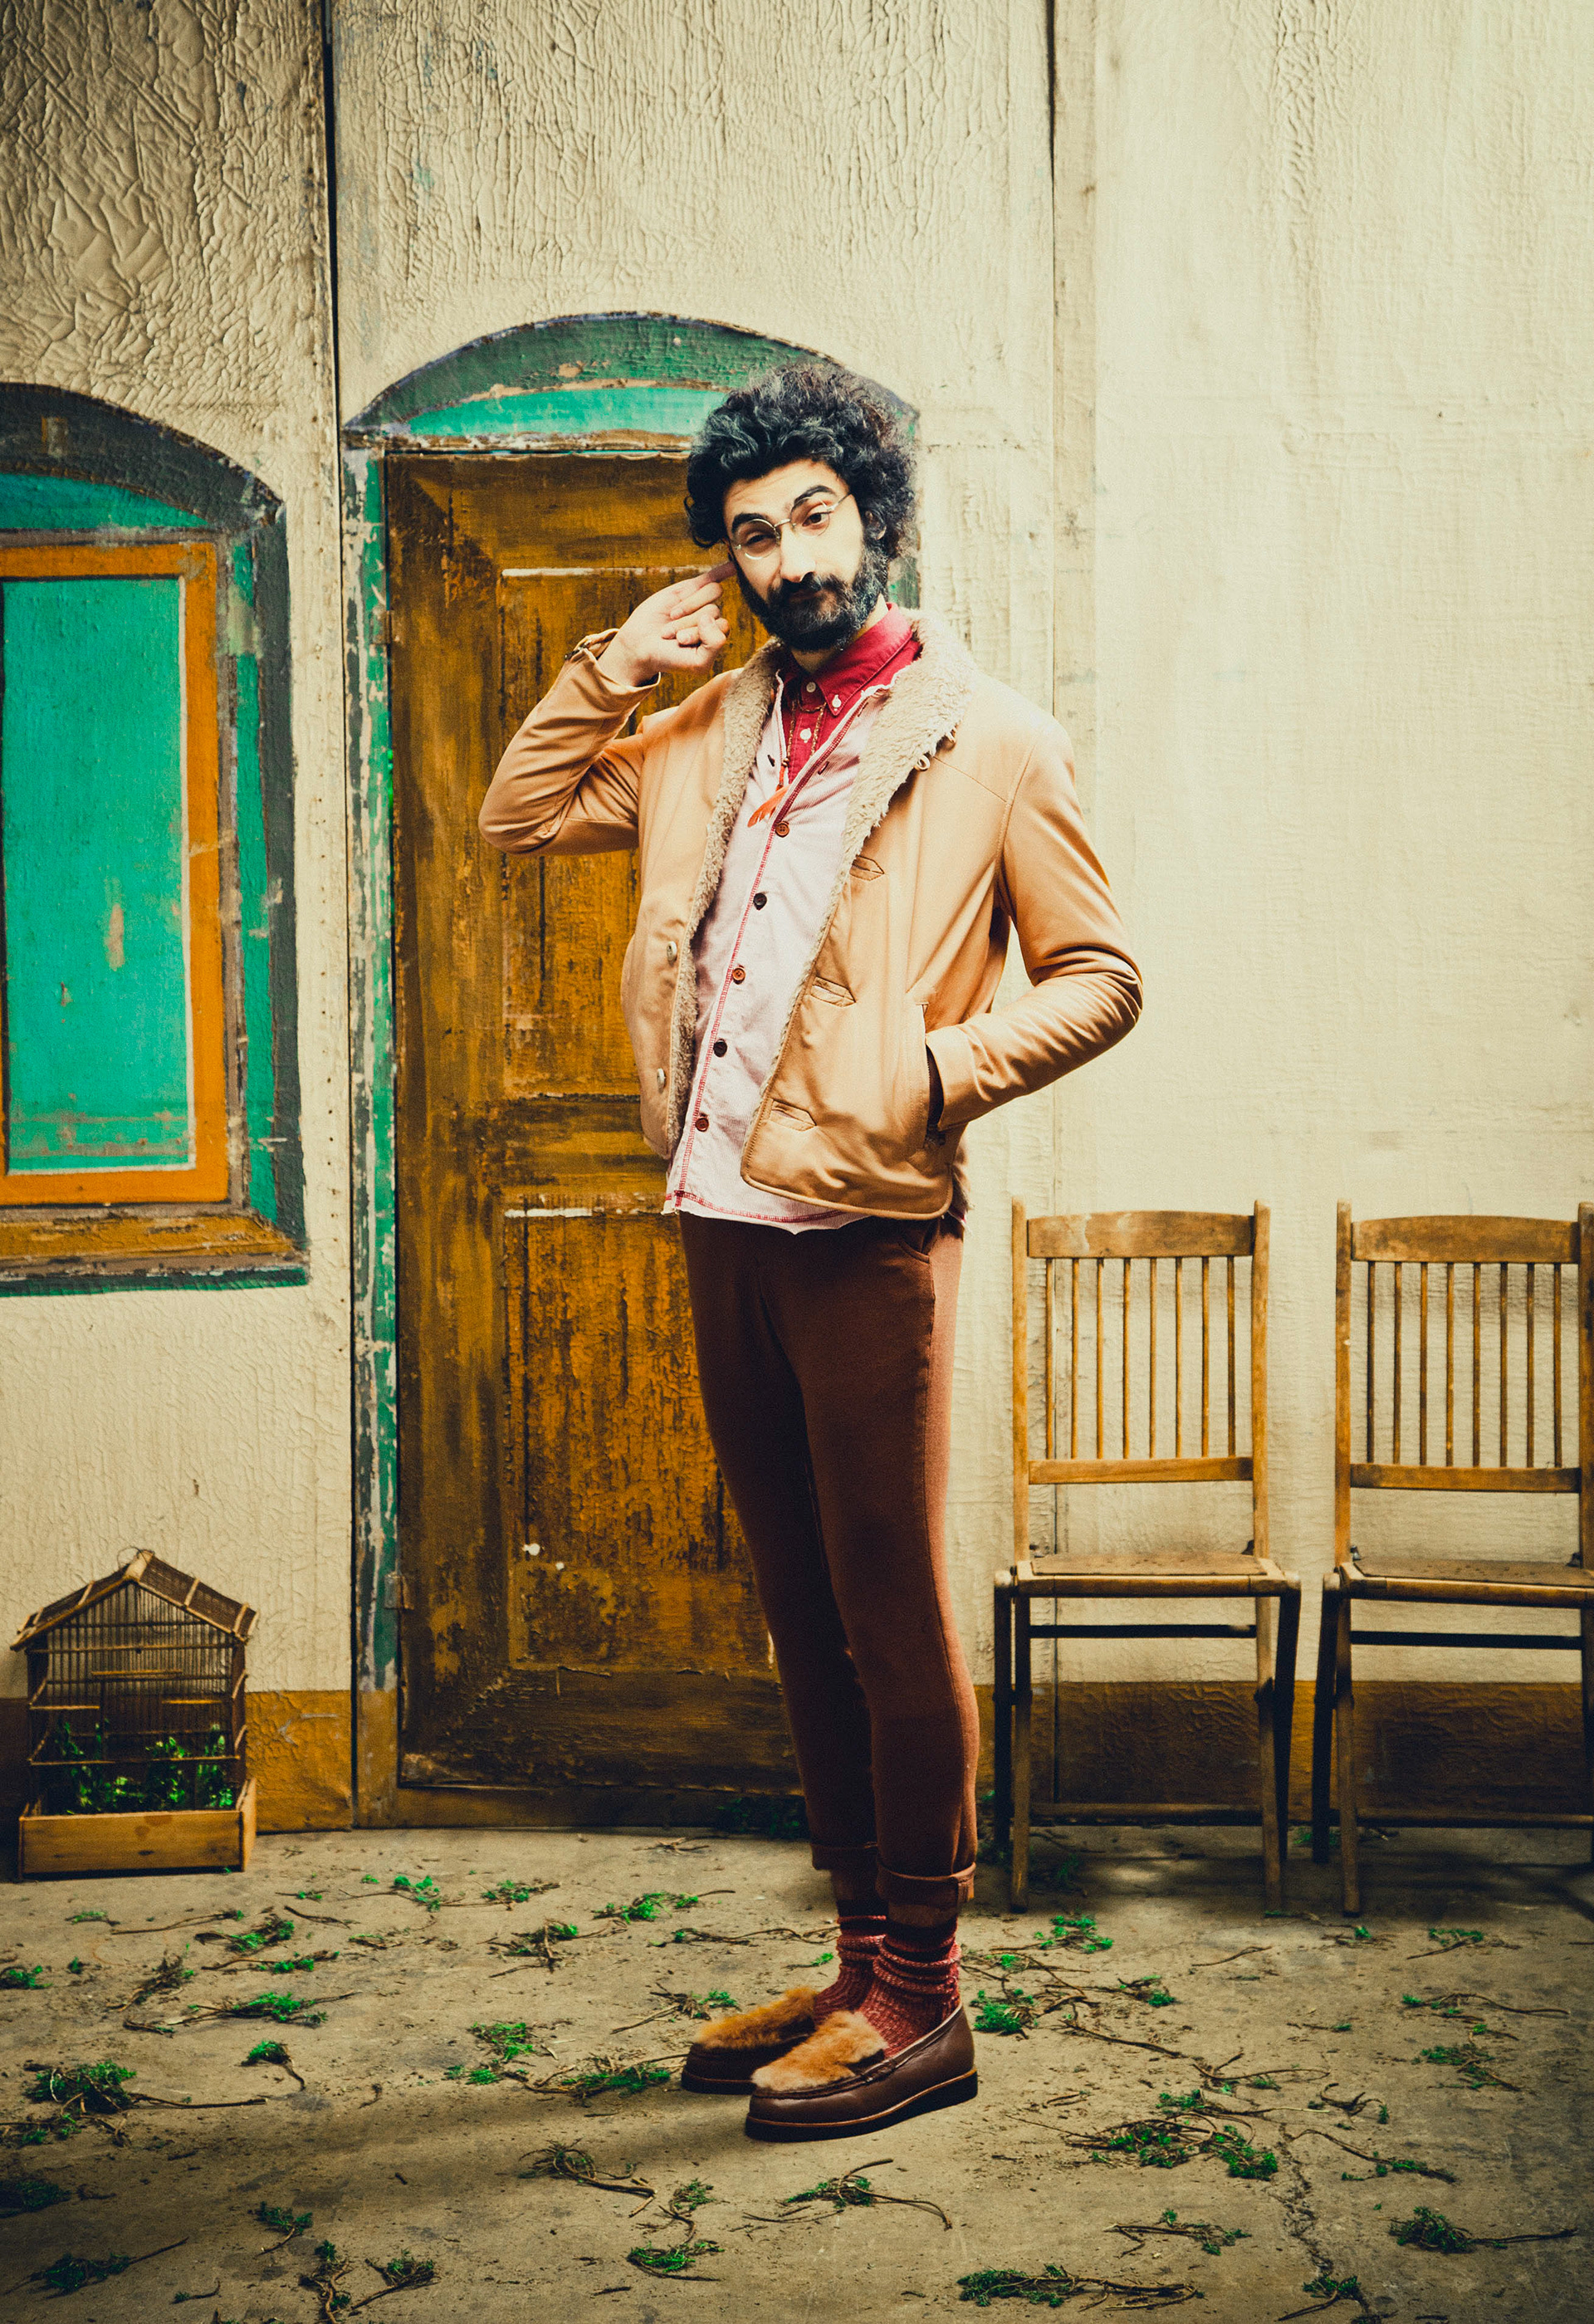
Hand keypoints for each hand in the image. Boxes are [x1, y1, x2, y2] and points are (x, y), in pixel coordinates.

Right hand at [597, 562, 734, 686]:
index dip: (700, 633)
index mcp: (717, 637)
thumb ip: (715, 645)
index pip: (721, 626)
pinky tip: (731, 567)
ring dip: (688, 605)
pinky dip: (723, 571)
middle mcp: (712, 619)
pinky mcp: (689, 588)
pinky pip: (712, 577)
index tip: (679, 642)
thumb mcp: (697, 663)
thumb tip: (711, 616)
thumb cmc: (669, 658)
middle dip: (688, 622)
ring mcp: (702, 602)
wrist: (641, 645)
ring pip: (711, 592)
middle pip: (713, 610)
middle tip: (671, 633)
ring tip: (672, 617)